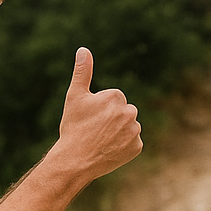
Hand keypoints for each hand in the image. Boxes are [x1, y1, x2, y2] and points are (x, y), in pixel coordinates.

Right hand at [55, 47, 142, 180]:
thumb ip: (82, 72)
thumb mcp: (74, 98)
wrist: (74, 161)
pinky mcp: (137, 147)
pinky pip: (132, 143)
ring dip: (118, 133)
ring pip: (128, 127)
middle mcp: (130, 111)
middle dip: (111, 120)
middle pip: (123, 113)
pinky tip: (109, 150)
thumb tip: (83, 50)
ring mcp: (134, 131)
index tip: (89, 120)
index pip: (113, 100)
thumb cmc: (73, 128)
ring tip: (101, 142)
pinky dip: (123, 147)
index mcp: (116, 96)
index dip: (99, 110)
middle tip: (94, 132)